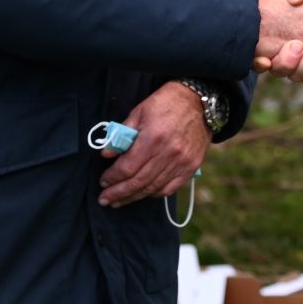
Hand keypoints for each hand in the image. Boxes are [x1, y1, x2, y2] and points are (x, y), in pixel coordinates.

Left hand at [98, 82, 210, 207]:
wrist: (199, 101)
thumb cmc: (166, 103)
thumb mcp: (139, 112)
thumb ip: (122, 134)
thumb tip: (106, 154)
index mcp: (153, 138)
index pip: (127, 167)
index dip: (112, 177)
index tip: (103, 181)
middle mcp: (168, 153)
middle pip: (138, 182)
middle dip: (118, 193)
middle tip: (105, 200)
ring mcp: (182, 162)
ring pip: (152, 188)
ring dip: (133, 197)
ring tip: (119, 201)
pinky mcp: (191, 167)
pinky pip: (170, 188)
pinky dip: (154, 194)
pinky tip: (143, 194)